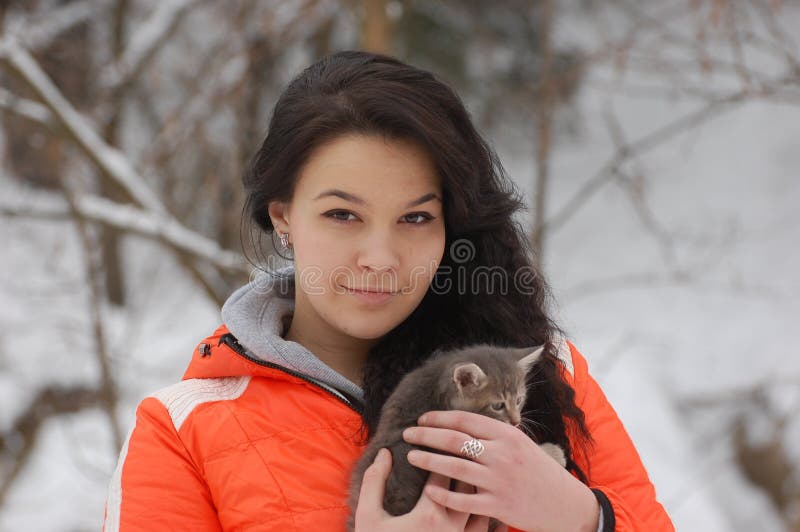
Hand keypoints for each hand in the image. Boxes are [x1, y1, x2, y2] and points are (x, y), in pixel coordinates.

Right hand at [354, 447, 491, 531]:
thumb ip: (374, 481)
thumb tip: (385, 452)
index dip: (440, 450)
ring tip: (470, 474)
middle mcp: (452, 529)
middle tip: (456, 449)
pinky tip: (477, 505)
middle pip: (470, 485)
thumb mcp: (368, 517)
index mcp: (429, 515)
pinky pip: (485, 531)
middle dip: (463, 464)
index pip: (444, 471)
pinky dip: (485, 514)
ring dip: (477, 489)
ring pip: (484, 508)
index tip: (434, 441)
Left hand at [402, 411, 600, 531]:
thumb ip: (493, 435)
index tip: (422, 419)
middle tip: (407, 434)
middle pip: (455, 440)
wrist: (565, 504)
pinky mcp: (498, 506)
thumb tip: (459, 424)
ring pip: (454, 468)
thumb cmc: (538, 471)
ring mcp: (500, 481)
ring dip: (429, 461)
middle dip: (426, 435)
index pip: (465, 420)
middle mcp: (502, 455)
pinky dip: (443, 495)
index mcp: (507, 435)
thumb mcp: (520, 444)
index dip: (440, 417)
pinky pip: (463, 500)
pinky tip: (429, 491)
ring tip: (411, 457)